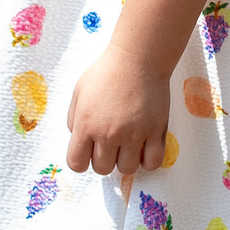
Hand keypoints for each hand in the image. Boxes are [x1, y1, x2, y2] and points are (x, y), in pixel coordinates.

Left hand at [63, 45, 170, 181]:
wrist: (136, 59)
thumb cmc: (105, 72)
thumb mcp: (78, 93)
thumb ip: (73, 120)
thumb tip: (78, 138)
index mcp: (86, 125)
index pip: (76, 163)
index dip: (81, 161)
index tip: (87, 152)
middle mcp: (108, 134)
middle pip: (102, 169)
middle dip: (103, 160)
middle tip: (109, 145)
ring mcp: (133, 135)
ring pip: (127, 169)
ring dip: (125, 161)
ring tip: (127, 146)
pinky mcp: (155, 132)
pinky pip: (152, 162)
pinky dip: (147, 161)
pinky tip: (144, 150)